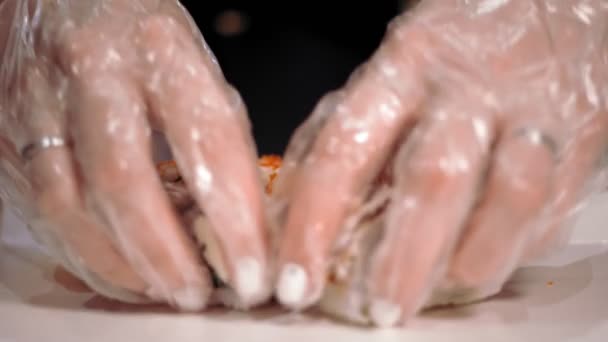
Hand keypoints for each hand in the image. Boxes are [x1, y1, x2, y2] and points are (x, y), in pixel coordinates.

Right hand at [0, 0, 268, 309]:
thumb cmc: (136, 27)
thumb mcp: (192, 56)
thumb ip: (215, 126)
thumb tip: (238, 208)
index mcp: (158, 47)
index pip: (206, 141)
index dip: (233, 217)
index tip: (252, 270)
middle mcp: (93, 71)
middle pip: (124, 180)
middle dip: (165, 254)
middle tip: (197, 295)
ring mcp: (39, 100)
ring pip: (70, 203)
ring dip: (120, 263)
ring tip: (161, 291)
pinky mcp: (8, 129)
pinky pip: (41, 207)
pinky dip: (83, 251)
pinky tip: (118, 271)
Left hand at [272, 0, 607, 325]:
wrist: (549, 8)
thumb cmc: (451, 54)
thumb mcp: (385, 73)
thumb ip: (339, 134)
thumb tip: (292, 209)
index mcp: (401, 69)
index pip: (346, 149)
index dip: (314, 223)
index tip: (294, 280)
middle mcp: (465, 91)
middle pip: (433, 179)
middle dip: (402, 259)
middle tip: (379, 311)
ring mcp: (527, 114)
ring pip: (509, 194)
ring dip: (470, 260)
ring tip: (438, 294)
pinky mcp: (575, 141)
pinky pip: (550, 205)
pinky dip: (515, 247)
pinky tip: (482, 263)